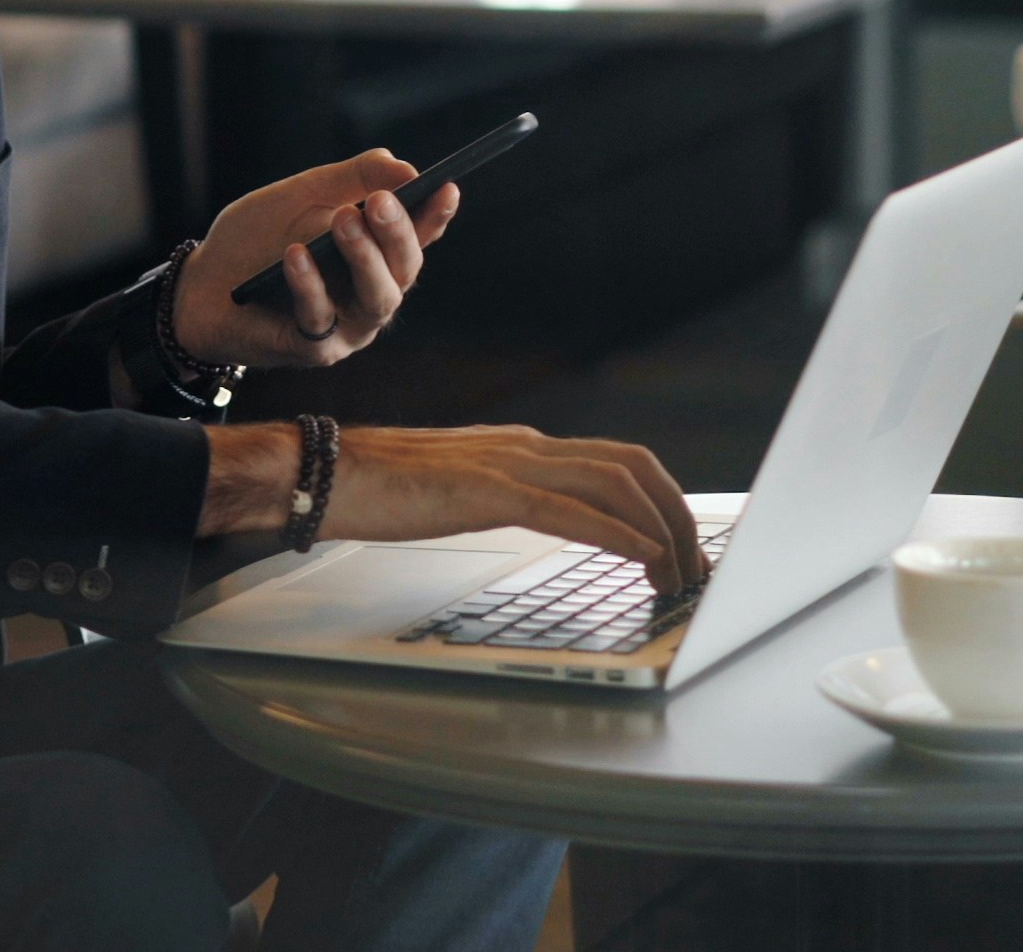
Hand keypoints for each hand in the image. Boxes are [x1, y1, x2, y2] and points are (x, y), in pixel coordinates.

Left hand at [171, 149, 458, 370]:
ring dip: (364, 258)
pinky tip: (296, 254)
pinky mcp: (313, 348)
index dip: (435, 214)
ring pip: (376, 298)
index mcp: (375, 255)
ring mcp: (347, 326)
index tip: (446, 186)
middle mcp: (371, 293)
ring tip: (346, 220)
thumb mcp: (302, 196)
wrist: (201, 283)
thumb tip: (401, 165)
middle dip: (396, 233)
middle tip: (381, 201)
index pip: (416, 236)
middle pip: (404, 269)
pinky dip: (309, 283)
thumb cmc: (257, 239)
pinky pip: (319, 317)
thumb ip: (350, 179)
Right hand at [202, 423, 707, 597]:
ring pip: (615, 483)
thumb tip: (548, 521)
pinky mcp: (486, 491)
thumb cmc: (380, 490)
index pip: (619, 462)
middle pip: (633, 466)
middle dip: (679, 516)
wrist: (324, 472)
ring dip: (660, 531)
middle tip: (698, 570)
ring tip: (679, 577)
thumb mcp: (461, 493)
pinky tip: (642, 559)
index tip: (684, 549)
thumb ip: (505, 498)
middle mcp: (526, 446)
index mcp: (522, 448)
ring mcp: (507, 464)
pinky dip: (617, 534)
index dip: (663, 503)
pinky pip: (569, 510)